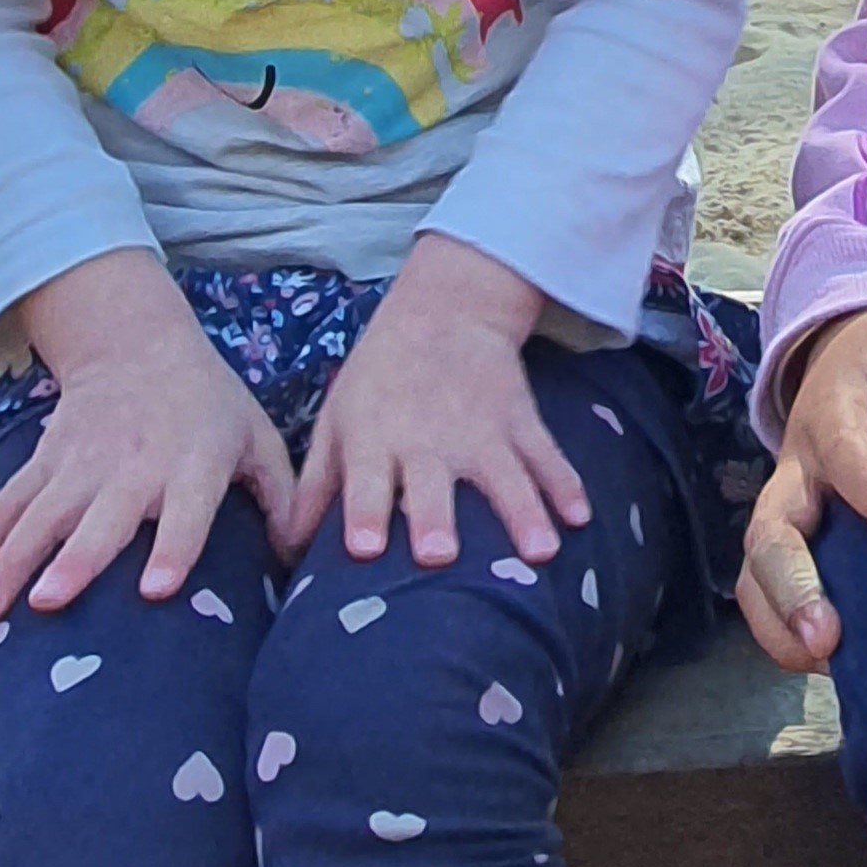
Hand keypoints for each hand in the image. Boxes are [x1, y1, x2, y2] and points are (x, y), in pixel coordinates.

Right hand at [0, 248, 295, 621]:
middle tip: (48, 602)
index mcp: (194, 464)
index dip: (173, 548)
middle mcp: (135, 466)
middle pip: (101, 519)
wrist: (138, 345)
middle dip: (74, 560)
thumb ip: (281, 493)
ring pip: (42, 515)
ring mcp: (82, 463)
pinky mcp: (47, 459)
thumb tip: (300, 554)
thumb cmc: (209, 407)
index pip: (187, 511)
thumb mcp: (256, 436)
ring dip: (13, 559)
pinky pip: (12, 499)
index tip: (155, 589)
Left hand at [283, 232, 579, 569]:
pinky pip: (546, 455)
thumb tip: (285, 553)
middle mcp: (427, 438)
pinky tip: (581, 518)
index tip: (363, 549)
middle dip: (435, 518)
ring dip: (521, 513)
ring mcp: (481, 429)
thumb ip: (315, 487)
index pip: (365, 480)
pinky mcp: (520, 419)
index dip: (362, 513)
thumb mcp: (337, 421)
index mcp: (375, 438)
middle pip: (431, 484)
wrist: (443, 309)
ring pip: (504, 476)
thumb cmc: (379, 379)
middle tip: (440, 556)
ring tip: (539, 552)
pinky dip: (566, 484)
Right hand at [736, 302, 866, 671]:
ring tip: (821, 663)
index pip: (843, 449)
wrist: (850, 357)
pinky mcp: (799, 543)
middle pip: (772, 529)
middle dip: (793, 583)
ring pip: (758, 570)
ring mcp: (792, 510)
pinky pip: (771, 593)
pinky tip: (835, 670)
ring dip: (781, 620)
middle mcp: (800, 469)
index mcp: (834, 413)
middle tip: (827, 633)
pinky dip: (787, 634)